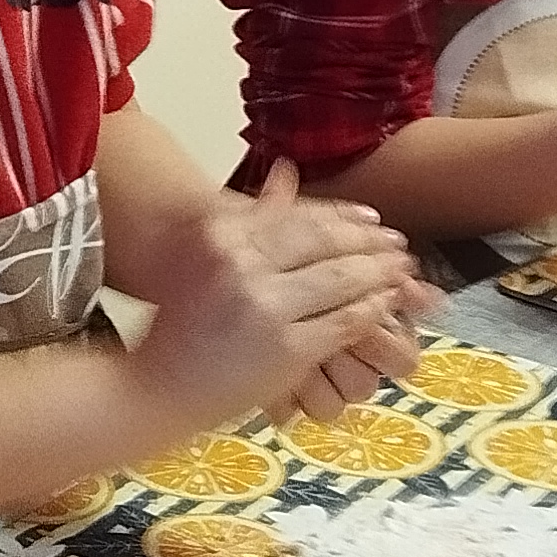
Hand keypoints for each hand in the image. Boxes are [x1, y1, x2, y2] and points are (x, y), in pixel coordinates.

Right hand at [134, 162, 427, 440]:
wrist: (154, 386)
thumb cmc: (180, 322)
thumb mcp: (208, 256)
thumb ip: (252, 214)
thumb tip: (287, 169)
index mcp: (222, 235)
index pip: (300, 217)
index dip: (344, 217)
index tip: (374, 219)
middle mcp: (242, 264)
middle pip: (325, 244)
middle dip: (371, 243)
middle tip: (400, 244)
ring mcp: (265, 307)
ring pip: (342, 281)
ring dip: (380, 274)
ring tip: (402, 271)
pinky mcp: (286, 348)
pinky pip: (344, 322)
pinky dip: (371, 311)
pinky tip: (384, 305)